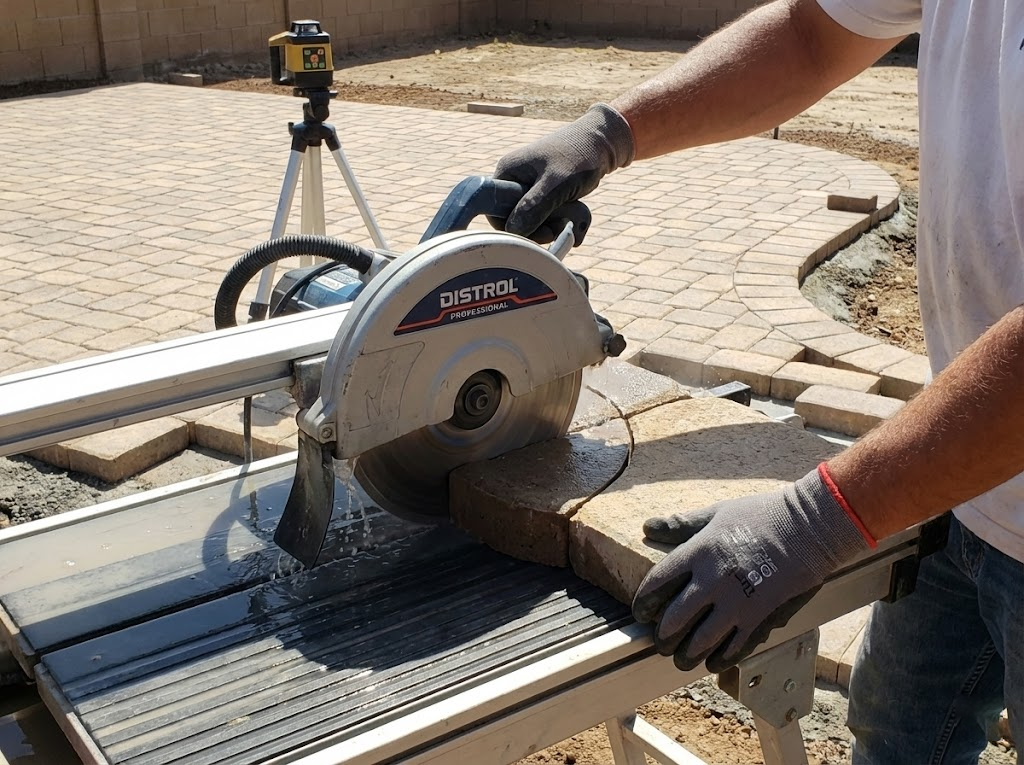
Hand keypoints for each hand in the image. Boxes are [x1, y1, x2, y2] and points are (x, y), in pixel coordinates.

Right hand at [491, 104, 633, 243]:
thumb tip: (513, 230)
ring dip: (554, 226)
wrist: (604, 144)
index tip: (541, 231)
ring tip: (572, 218)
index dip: (514, 228)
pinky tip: (575, 218)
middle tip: (560, 228)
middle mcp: (514, 181)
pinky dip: (561, 222)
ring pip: (533, 222)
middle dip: (539, 229)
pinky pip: (546, 218)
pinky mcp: (543, 195)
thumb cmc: (579, 155)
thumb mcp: (557, 183)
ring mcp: (529, 188)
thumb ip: (534, 206)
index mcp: (507, 173)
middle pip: (515, 221)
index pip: (495, 212)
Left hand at [632, 466, 871, 672]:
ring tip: (682, 659)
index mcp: (699, 551)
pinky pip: (736, 647)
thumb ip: (681, 524)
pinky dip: (722, 658)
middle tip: (660, 642)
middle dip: (663, 636)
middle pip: (676, 618)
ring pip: (702, 639)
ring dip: (688, 653)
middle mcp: (714, 579)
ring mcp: (738, 601)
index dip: (644, 602)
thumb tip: (647, 527)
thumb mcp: (717, 513)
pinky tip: (714, 662)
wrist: (810, 526)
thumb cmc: (762, 514)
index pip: (658, 582)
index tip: (641, 612)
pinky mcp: (762, 616)